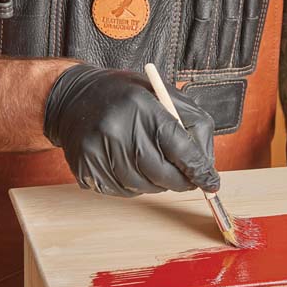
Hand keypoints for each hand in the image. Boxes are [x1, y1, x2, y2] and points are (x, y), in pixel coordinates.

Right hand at [44, 64, 219, 196]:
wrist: (74, 99)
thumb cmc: (125, 97)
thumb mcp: (163, 95)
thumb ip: (192, 125)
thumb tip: (207, 165)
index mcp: (142, 106)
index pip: (180, 147)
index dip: (199, 170)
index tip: (211, 183)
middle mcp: (117, 129)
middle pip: (163, 174)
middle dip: (181, 181)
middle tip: (187, 179)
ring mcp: (99, 151)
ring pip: (144, 187)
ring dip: (156, 183)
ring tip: (149, 161)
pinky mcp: (87, 169)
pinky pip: (124, 192)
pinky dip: (135, 185)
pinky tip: (129, 165)